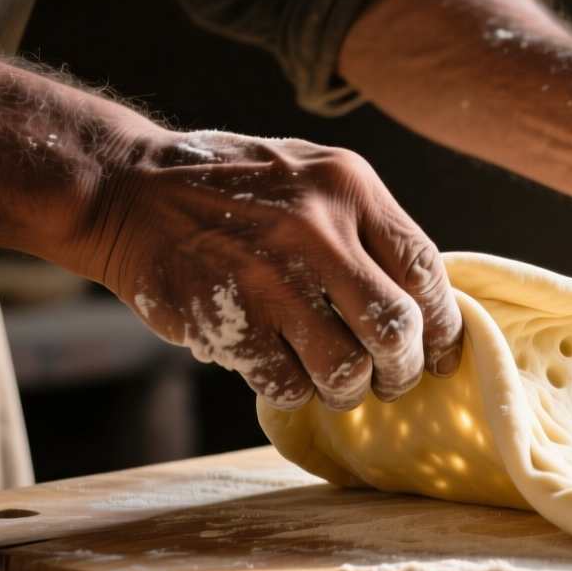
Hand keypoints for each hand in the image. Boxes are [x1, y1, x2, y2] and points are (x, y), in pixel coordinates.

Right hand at [73, 130, 461, 411]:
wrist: (127, 190)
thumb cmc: (233, 190)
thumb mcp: (312, 179)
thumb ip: (366, 230)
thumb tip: (425, 309)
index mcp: (350, 186)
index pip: (425, 270)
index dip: (444, 325)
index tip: (443, 352)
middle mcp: (318, 228)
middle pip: (398, 329)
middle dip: (404, 369)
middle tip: (393, 380)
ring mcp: (271, 276)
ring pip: (347, 368)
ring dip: (350, 390)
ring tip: (339, 384)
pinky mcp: (227, 318)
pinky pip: (287, 384)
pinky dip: (295, 390)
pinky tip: (284, 372)